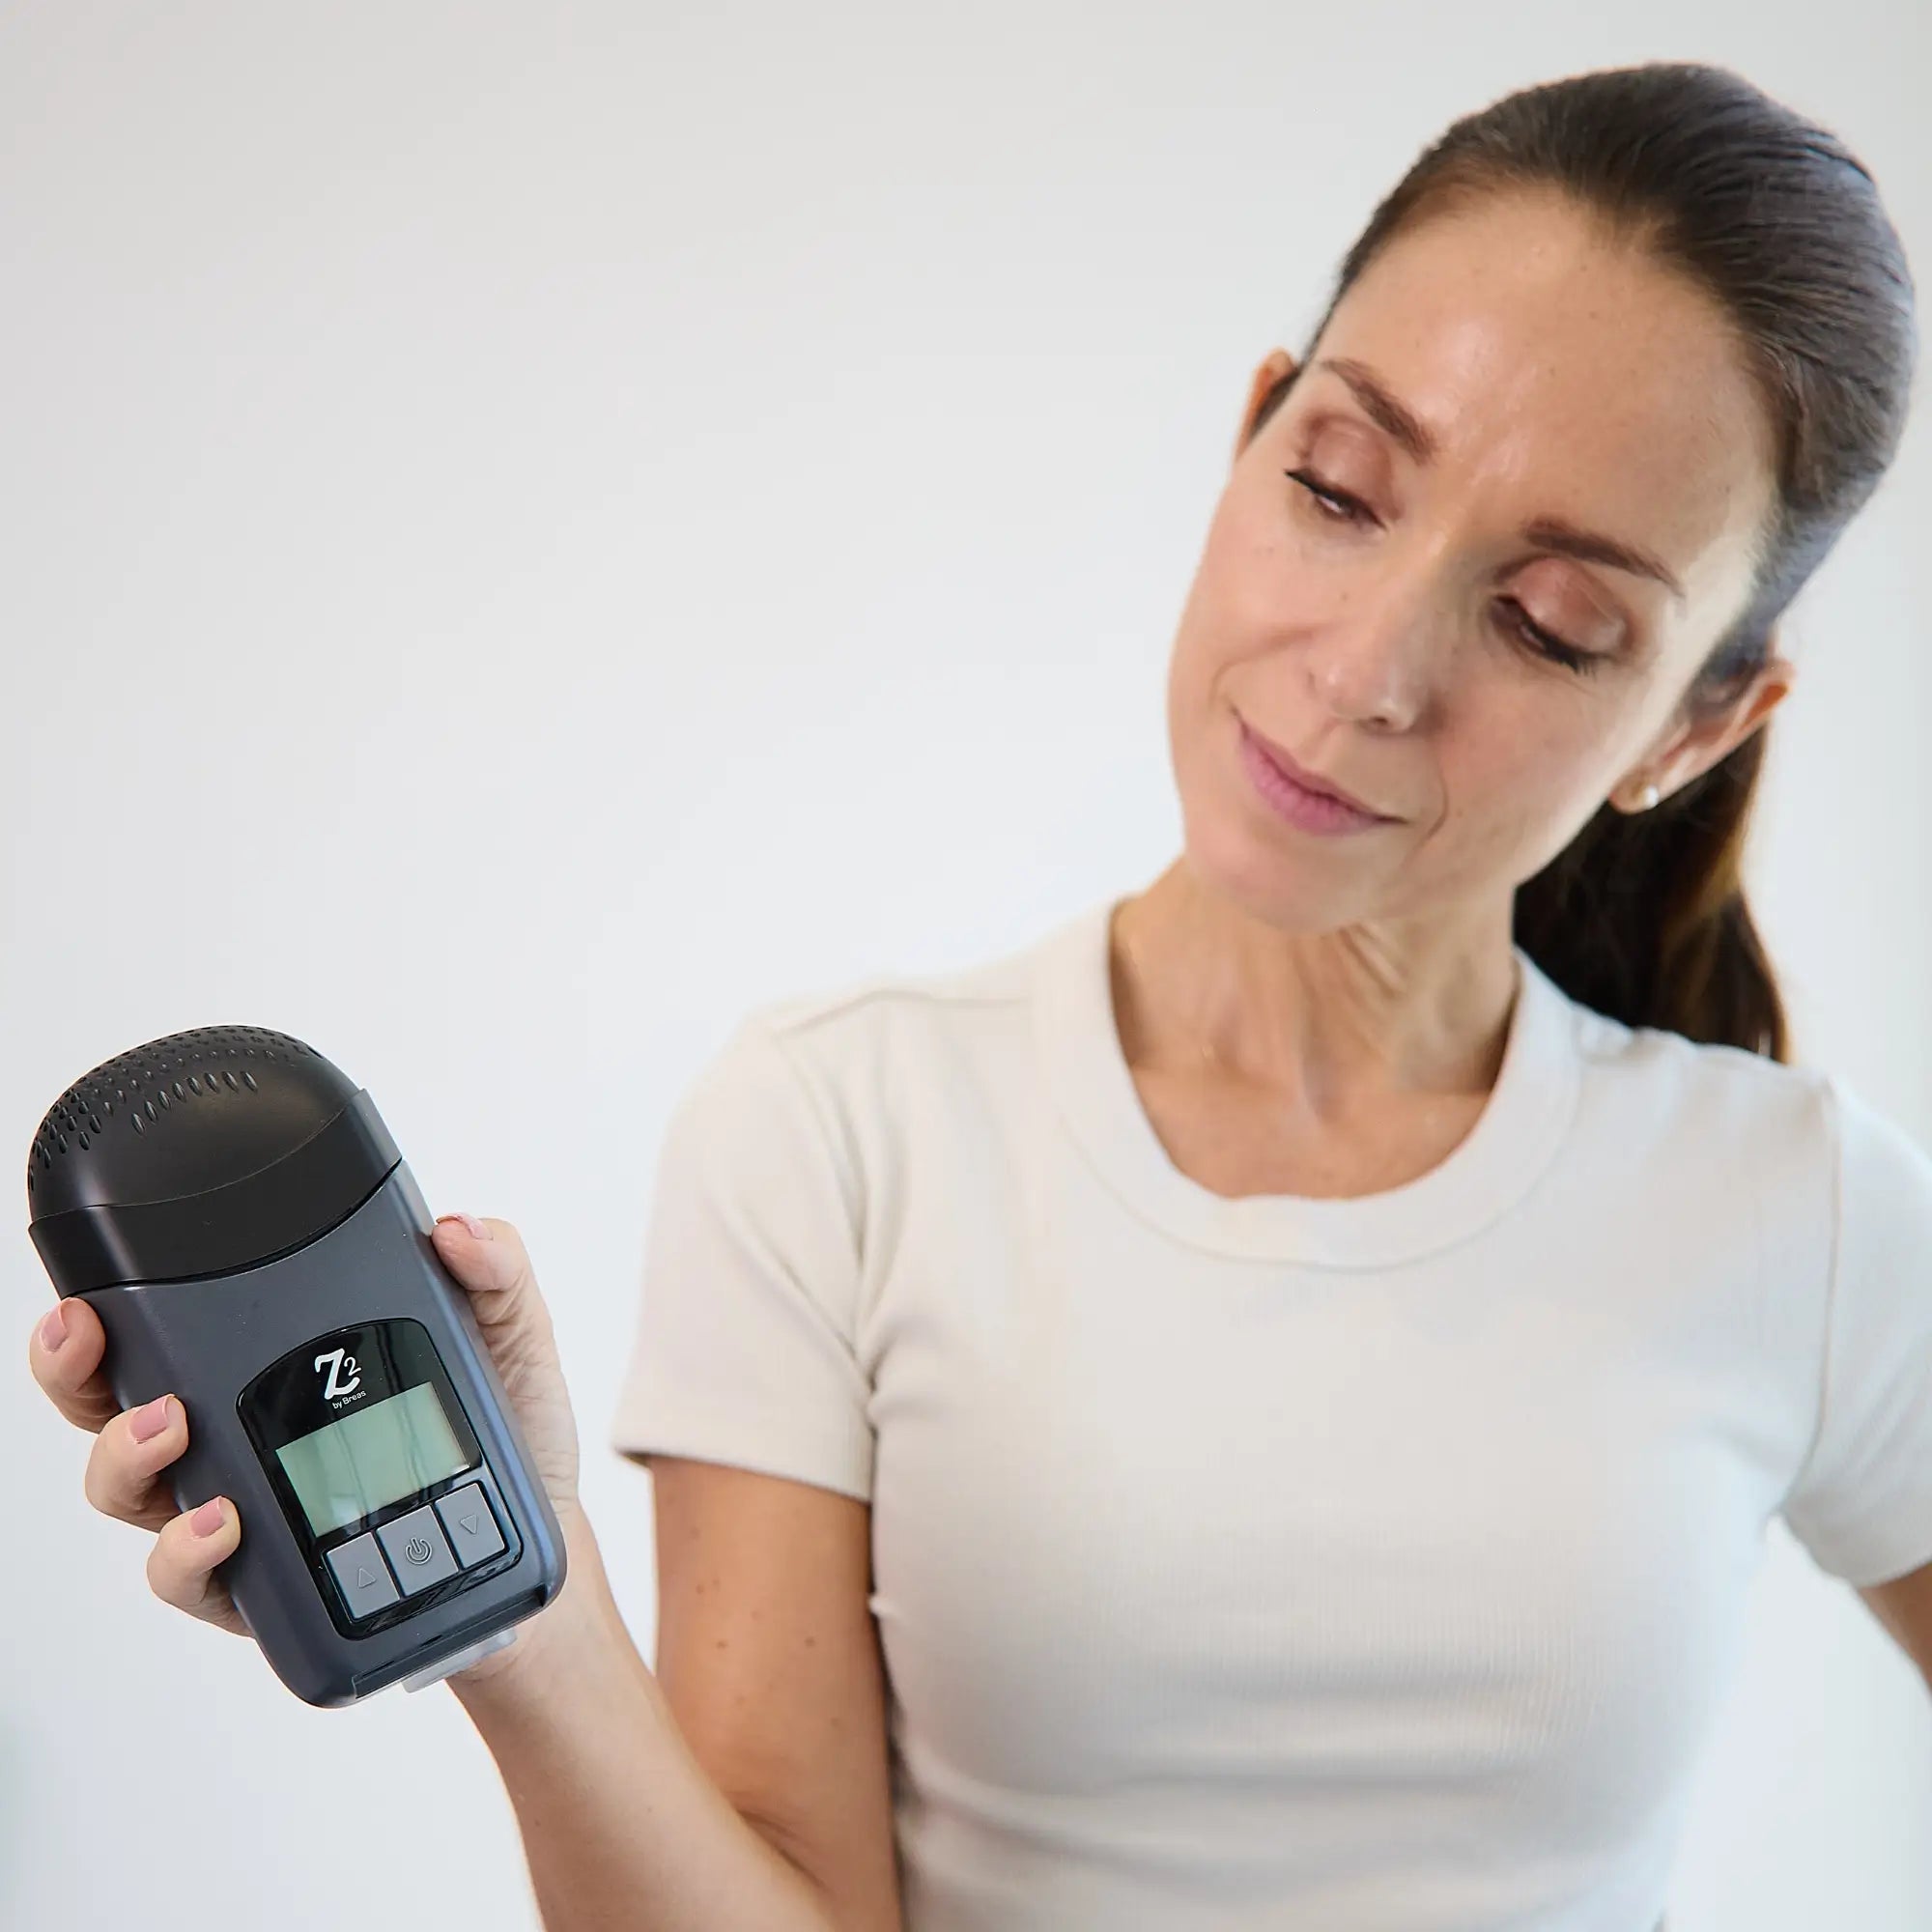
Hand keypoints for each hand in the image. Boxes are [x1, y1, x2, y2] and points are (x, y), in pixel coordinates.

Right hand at [25, 1211, 583, 1672]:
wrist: (523, 1547)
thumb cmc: (502, 1433)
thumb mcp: (509, 1336)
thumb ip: (494, 1272)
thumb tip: (459, 1228)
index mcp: (279, 1360)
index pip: (167, 1324)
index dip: (106, 1307)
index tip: (88, 1290)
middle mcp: (236, 1434)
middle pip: (110, 1404)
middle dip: (75, 1373)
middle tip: (93, 1342)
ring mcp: (235, 1512)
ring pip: (130, 1489)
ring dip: (127, 1455)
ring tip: (171, 1428)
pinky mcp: (255, 1586)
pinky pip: (188, 1575)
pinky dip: (187, 1550)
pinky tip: (221, 1522)